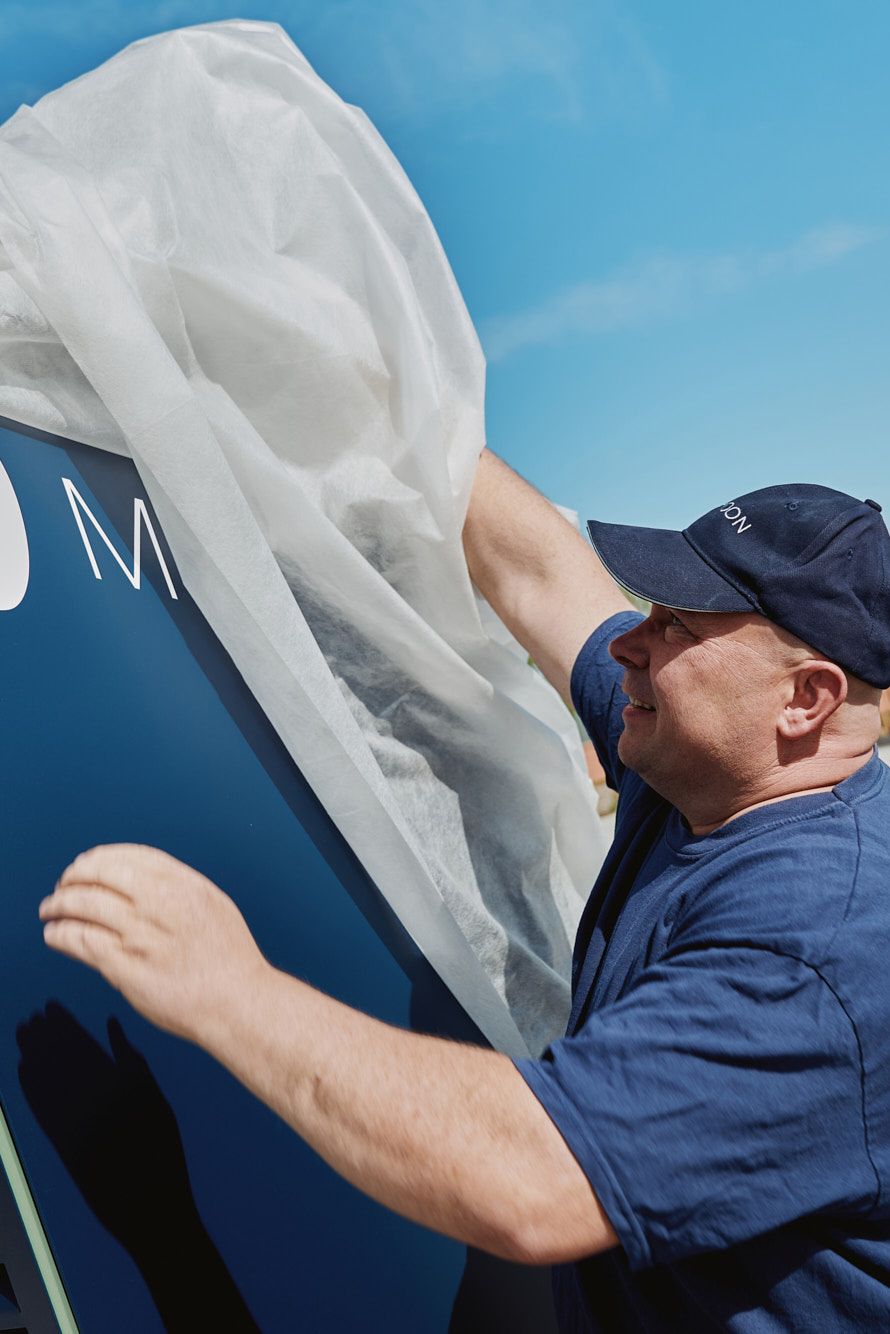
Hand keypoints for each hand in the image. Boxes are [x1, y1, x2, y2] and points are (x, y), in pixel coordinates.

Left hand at [40, 844, 268, 1044]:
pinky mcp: (125, 967)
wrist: (237, 1002)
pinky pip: (80, 942)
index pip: (129, 856)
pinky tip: (54, 935)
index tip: (86, 864)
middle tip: (63, 885)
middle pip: (99, 875)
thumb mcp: (213, 905)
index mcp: (183, 884)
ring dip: (58, 904)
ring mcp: (140, 935)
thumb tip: (142, 879)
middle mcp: (159, 903)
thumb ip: (179, 888)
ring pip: (83, 905)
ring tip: (50, 909)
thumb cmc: (229, 959)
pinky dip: (60, 934)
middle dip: (73, 877)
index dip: (100, 858)